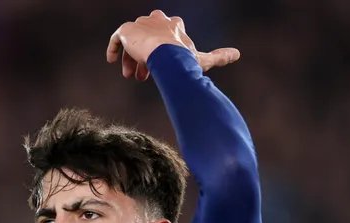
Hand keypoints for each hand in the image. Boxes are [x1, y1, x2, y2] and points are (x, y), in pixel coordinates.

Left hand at [107, 9, 240, 80]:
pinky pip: (116, 37)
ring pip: (133, 40)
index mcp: (174, 24)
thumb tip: (238, 54)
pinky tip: (111, 61)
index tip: (158, 67)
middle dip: (146, 56)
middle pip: (148, 37)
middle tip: (142, 76)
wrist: (166, 55)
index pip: (166, 33)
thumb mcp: (202, 59)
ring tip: (132, 75)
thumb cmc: (185, 59)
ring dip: (132, 59)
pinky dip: (113, 49)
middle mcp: (157, 19)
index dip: (163, 50)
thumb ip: (219, 56)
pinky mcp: (126, 29)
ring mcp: (141, 23)